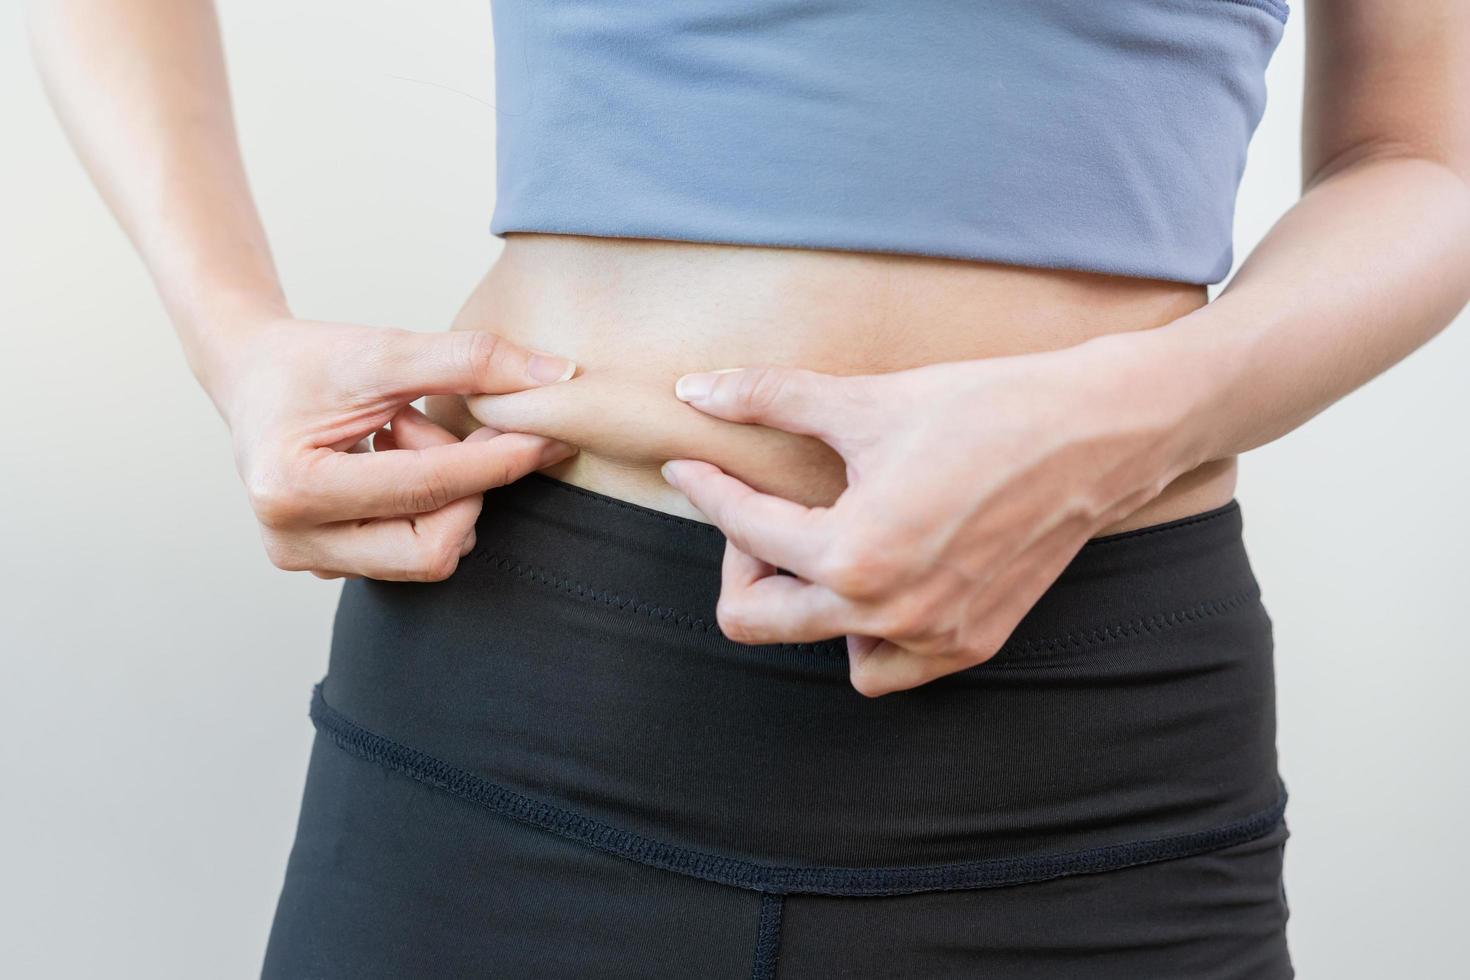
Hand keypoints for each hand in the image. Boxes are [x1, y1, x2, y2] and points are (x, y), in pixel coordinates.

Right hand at [215, 316, 577, 580]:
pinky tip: (397, 459)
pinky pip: (411, 553)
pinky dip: (427, 507)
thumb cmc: (308, 361)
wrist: (250, 377)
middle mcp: (293, 540)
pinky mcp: (328, 566)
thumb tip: (556, 377)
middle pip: (433, 548)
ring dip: (444, 493)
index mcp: (293, 487)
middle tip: (451, 426)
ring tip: (402, 432)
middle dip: (466, 488)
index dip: (498, 464)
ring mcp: (308, 561)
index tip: (547, 438)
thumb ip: (470, 360)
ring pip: (428, 554)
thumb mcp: (384, 349)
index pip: (428, 490)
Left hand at [660, 333, 1205, 695]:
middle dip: (740, 561)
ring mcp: (933, 637)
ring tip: (816, 545)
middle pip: (757, 621)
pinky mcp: (973, 642)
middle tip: (757, 512)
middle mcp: (887, 613)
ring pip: (824, 650)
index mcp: (852, 555)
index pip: (743, 532)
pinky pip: (890, 667)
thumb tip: (694, 389)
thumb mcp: (867, 401)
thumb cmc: (987, 409)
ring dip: (803, 605)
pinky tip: (872, 579)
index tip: (689, 465)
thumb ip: (770, 399)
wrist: (1099, 434)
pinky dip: (865, 634)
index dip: (707, 490)